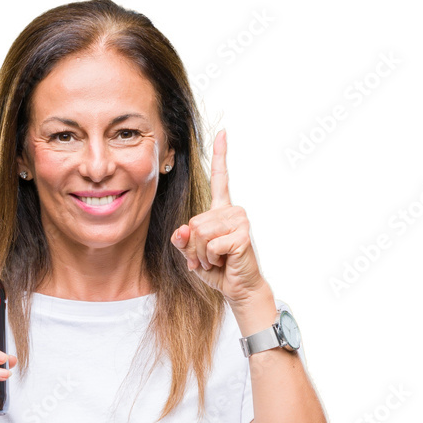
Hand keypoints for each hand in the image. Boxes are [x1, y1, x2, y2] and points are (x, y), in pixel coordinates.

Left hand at [170, 129, 266, 303]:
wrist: (238, 288)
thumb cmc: (218, 269)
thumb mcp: (192, 254)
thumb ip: (182, 240)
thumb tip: (180, 230)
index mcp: (221, 210)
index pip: (221, 178)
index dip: (221, 156)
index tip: (223, 133)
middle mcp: (232, 210)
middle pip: (193, 222)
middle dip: (193, 246)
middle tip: (208, 257)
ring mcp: (239, 221)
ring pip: (199, 233)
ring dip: (201, 254)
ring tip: (216, 259)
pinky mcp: (242, 235)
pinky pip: (210, 245)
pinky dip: (210, 259)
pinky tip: (223, 262)